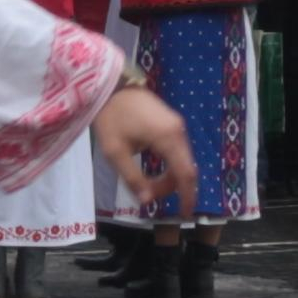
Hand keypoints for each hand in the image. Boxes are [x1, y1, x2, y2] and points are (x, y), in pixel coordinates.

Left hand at [89, 80, 196, 213]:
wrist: (111, 84)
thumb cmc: (110, 117)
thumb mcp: (114, 152)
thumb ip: (133, 177)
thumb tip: (146, 201)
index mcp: (167, 138)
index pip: (185, 174)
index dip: (187, 196)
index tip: (185, 214)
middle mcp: (178, 130)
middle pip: (186, 168)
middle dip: (173, 188)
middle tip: (150, 197)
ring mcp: (177, 124)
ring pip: (183, 159)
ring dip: (170, 176)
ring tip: (149, 186)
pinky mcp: (172, 121)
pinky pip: (178, 149)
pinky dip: (170, 164)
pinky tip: (155, 171)